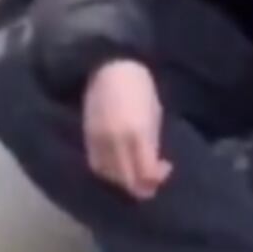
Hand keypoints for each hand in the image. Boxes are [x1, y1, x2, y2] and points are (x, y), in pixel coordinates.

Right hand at [83, 59, 169, 200]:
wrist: (109, 66)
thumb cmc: (140, 87)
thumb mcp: (154, 114)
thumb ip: (152, 142)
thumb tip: (153, 166)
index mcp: (137, 133)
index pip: (146, 173)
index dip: (157, 179)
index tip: (165, 168)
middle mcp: (116, 140)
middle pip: (127, 180)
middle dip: (141, 185)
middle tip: (151, 179)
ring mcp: (98, 139)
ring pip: (109, 175)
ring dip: (123, 180)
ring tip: (134, 172)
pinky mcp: (87, 136)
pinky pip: (96, 164)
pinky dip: (108, 171)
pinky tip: (117, 165)